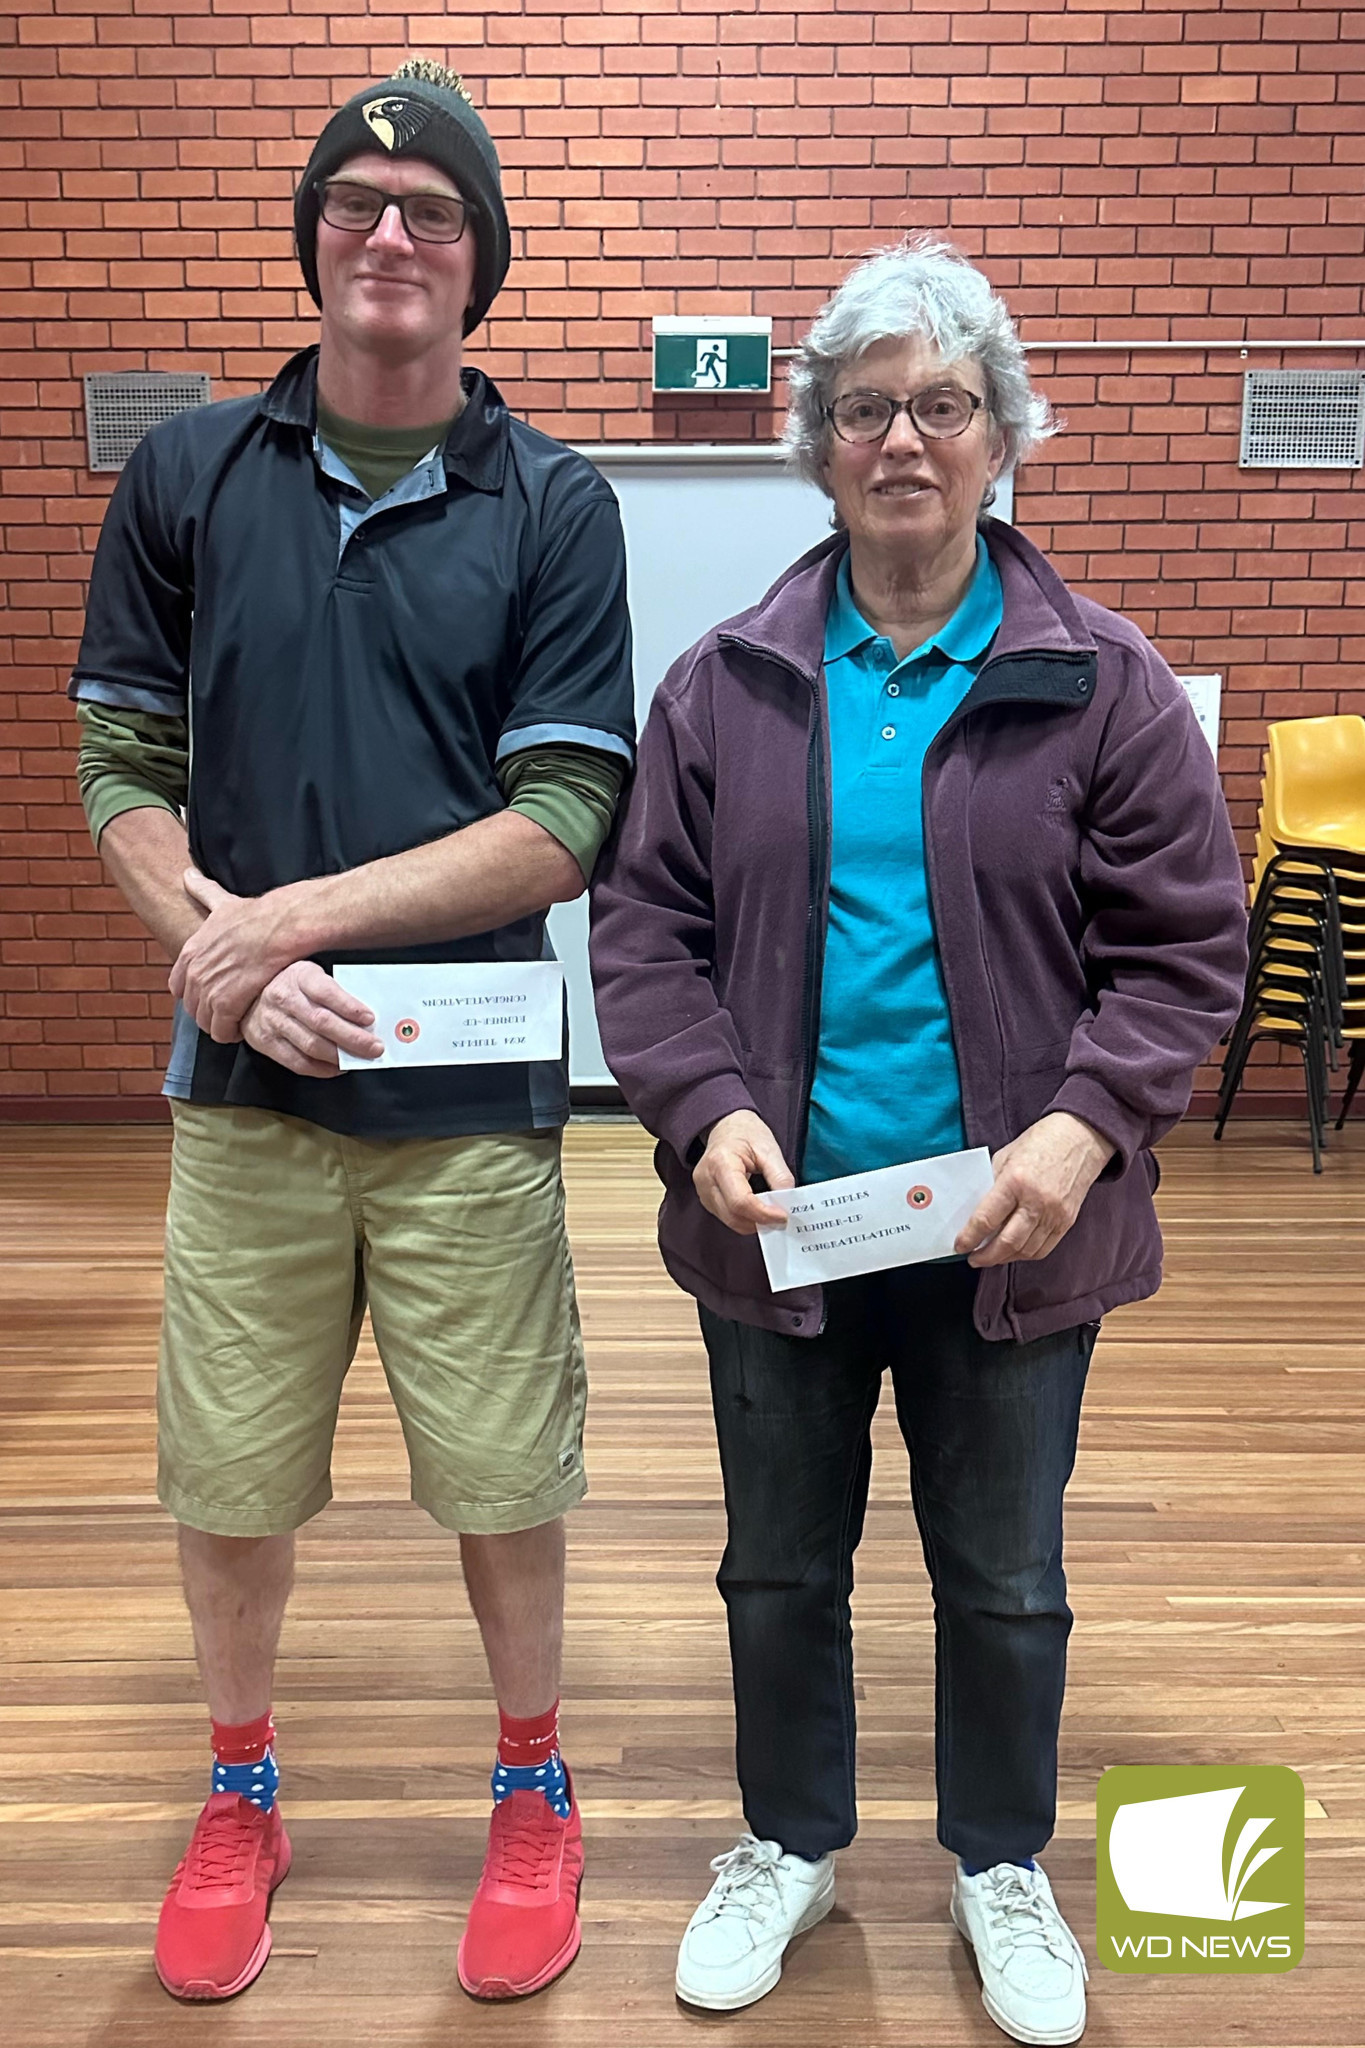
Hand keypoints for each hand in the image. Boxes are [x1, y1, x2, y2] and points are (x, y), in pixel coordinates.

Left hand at [170, 871, 298, 1041]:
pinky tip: (244, 1028)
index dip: (195, 994)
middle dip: (208, 1012)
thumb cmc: (258, 915)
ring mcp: (209, 987)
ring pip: (206, 1021)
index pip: (178, 986)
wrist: (282, 926)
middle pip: (192, 1006)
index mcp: (191, 951)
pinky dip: (231, 1034)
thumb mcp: (222, 902)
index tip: (214, 995)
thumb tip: (187, 875)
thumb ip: (202, 892)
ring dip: (220, 1026)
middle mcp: (195, 970)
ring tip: (238, 1022)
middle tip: (229, 1013)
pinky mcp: (227, 1003)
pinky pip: (221, 1030)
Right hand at [240, 961, 383, 1077]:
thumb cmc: (291, 983)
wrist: (248, 994)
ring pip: (311, 1045)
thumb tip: (367, 1017)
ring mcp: (272, 1022)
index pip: (326, 991)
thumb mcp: (311, 974)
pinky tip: (339, 1067)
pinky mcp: (265, 1043)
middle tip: (375, 1048)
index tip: (370, 1019)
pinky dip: (322, 1069)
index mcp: (299, 975)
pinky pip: (297, 1062)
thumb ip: (334, 991)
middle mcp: (283, 998)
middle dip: (353, 1038)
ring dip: (340, 1056)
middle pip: (321, 1022)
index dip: (349, 1007)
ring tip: (361, 1059)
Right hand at [694, 1109, 795, 1236]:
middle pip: (733, 1215)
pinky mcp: (706, 1198)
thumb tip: (787, 1203)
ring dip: (753, 1222)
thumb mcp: (769, 1148)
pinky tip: (757, 1210)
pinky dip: (745, 1218)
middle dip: (760, 1221)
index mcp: (721, 1163)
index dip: (763, 1214)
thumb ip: (780, 1176)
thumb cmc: (746, 1133)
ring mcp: (703, 1191)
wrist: (726, 1126)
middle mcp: (706, 1179)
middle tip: (781, 1218)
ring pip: (730, 1220)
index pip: (740, 1201)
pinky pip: (727, 1217)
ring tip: (771, 1213)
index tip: (783, 1216)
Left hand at [954, 1111, 1115, 1268]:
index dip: (970, 1237)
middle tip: (973, 1259)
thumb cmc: (1040, 1143)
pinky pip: (1043, 1248)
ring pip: (1026, 1250)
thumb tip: (974, 1211)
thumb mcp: (1005, 1157)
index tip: (960, 1245)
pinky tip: (1014, 1252)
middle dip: (986, 1256)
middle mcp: (1036, 1201)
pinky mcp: (1067, 1221)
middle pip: (1007, 1242)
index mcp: (1015, 1181)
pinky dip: (1025, 1254)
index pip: (987, 1219)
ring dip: (1005, 1258)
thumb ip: (991, 1185)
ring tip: (991, 1257)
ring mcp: (1054, 1214)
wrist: (1080, 1139)